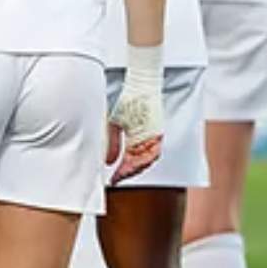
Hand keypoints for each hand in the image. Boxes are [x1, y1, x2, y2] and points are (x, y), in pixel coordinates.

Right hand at [107, 53, 164, 183]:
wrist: (139, 87)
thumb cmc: (128, 102)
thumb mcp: (113, 124)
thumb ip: (111, 143)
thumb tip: (107, 162)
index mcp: (137, 141)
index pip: (130, 162)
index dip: (122, 172)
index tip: (113, 180)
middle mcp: (147, 143)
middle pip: (138, 164)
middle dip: (127, 172)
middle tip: (117, 178)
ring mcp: (154, 139)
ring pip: (146, 160)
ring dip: (135, 167)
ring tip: (123, 172)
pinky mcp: (159, 133)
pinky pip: (154, 151)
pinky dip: (145, 158)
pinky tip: (133, 161)